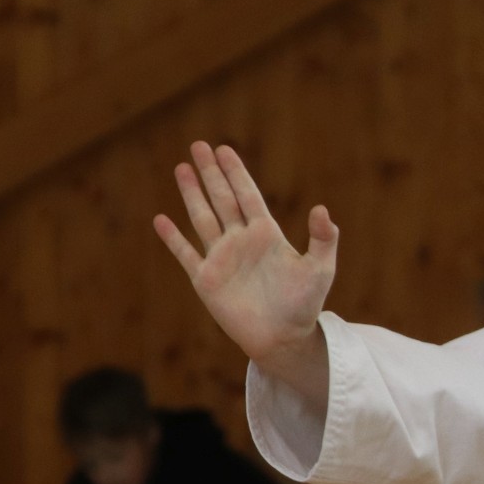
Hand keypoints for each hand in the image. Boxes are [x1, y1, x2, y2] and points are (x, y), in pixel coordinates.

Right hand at [155, 142, 336, 371]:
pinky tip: (161, 220)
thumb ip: (323, 238)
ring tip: (181, 168)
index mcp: (266, 235)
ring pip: (202, 218)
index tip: (225, 149)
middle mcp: (241, 241)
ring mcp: (222, 259)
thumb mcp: (320, 269)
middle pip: (222, 199)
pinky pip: (186, 253)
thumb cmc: (304, 305)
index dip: (236, 173)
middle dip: (210, 173)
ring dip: (191, 194)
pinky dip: (172, 238)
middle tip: (198, 145)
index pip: (247, 195)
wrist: (283, 338)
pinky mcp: (206, 280)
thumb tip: (322, 209)